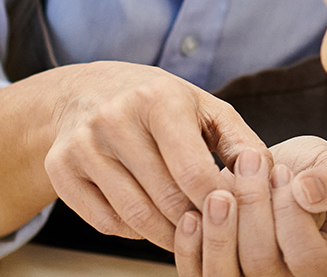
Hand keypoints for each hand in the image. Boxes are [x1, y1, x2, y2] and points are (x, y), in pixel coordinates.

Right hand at [43, 62, 268, 249]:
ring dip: (165, 235)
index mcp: (159, 99)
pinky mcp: (59, 168)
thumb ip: (239, 140)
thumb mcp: (204, 107)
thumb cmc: (160, 102)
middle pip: (163, 198)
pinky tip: (151, 223)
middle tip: (215, 233)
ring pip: (132, 216)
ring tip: (189, 235)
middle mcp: (115, 118)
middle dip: (195, 222)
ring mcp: (83, 145)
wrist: (87, 90)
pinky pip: (103, 221)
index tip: (236, 214)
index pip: (193, 171)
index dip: (218, 202)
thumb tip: (266, 176)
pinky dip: (132, 232)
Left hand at [173, 139, 326, 276]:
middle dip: (251, 206)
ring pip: (225, 276)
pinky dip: (190, 248)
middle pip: (261, 263)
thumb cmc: (313, 178)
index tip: (280, 170)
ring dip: (219, 229)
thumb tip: (307, 191)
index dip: (289, 211)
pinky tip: (193, 216)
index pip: (306, 255)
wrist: (282, 188)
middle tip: (248, 161)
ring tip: (219, 191)